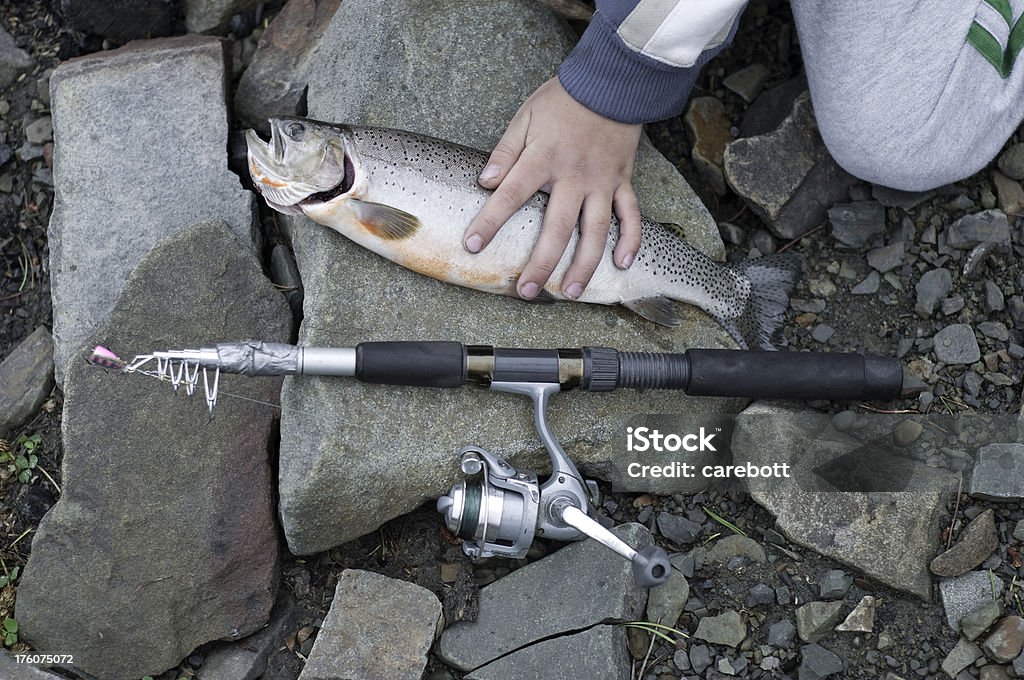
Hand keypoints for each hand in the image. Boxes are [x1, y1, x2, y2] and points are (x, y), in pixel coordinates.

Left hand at [464, 77, 642, 299]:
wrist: (612, 81)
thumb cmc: (563, 100)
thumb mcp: (525, 117)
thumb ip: (505, 151)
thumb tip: (485, 181)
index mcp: (543, 159)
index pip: (511, 196)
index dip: (489, 222)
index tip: (473, 245)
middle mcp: (574, 176)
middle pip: (556, 229)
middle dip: (541, 264)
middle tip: (527, 291)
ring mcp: (602, 182)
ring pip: (595, 232)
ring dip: (583, 265)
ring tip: (572, 292)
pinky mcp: (623, 181)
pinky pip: (630, 215)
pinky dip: (630, 240)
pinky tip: (620, 264)